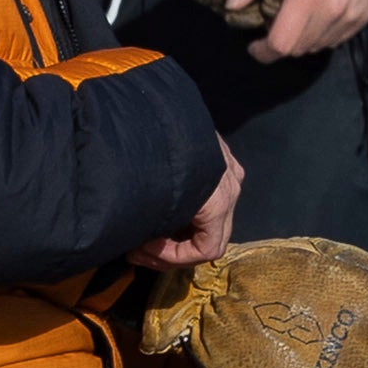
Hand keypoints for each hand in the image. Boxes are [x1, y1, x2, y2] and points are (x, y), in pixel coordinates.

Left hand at [148, 149, 244, 269]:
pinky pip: (209, 192)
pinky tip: (158, 203)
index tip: (142, 248)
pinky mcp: (217, 154)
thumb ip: (155, 228)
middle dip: (172, 248)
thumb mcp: (150, 202)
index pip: (208, 248)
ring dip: (179, 228)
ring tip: (146, 227)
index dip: (174, 258)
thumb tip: (137, 244)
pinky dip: (185, 207)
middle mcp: (230, 185)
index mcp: (219, 201)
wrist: (149, 110)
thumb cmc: (150, 158)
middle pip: (210, 235)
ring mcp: (228, 167)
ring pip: (210, 215)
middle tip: (138, 248)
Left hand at [232, 0, 367, 62]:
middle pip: (299, 49)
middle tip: (276, 24)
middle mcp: (333, 10)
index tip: (254, 45)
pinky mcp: (365, 16)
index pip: (282, 44)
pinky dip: (323, 35)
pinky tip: (319, 14)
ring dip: (303, 39)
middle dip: (281, 43)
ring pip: (318, 47)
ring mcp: (352, 15)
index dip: (263, 51)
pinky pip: (337, 39)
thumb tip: (231, 7)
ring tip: (298, 17)